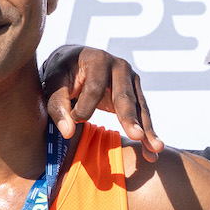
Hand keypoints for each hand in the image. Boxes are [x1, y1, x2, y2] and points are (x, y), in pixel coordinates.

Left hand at [41, 45, 163, 161]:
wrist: (75, 61)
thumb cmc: (62, 74)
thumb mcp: (54, 85)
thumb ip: (59, 107)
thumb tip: (68, 133)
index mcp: (98, 59)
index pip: (95, 88)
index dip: (85, 108)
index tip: (74, 121)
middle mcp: (119, 66)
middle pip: (124, 96)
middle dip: (129, 118)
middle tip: (136, 137)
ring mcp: (131, 79)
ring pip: (139, 107)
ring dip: (146, 130)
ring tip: (154, 149)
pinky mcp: (135, 92)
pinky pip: (141, 114)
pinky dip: (147, 132)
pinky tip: (152, 150)